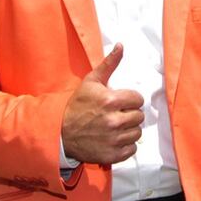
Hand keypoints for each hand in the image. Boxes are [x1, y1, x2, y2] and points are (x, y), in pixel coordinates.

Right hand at [61, 44, 144, 163]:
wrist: (61, 133)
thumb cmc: (76, 106)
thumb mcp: (90, 82)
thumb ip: (109, 64)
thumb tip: (121, 46)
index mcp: (110, 100)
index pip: (138, 100)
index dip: (130, 100)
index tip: (120, 102)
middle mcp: (114, 121)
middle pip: (139, 116)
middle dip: (130, 114)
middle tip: (117, 115)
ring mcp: (113, 139)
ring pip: (137, 133)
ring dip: (128, 130)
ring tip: (115, 127)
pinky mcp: (112, 154)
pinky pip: (132, 149)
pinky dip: (125, 146)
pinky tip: (114, 139)